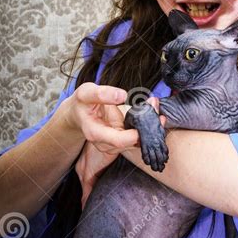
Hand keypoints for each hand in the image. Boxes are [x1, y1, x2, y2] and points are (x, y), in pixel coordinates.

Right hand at [59, 84, 164, 207]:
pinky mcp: (121, 140)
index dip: (134, 136)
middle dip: (146, 131)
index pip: (117, 141)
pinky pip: (136, 138)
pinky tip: (155, 117)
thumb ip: (103, 94)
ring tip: (158, 112)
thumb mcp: (87, 93)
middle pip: (130, 143)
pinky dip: (146, 129)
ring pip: (135, 142)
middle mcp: (104, 143)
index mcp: (95, 133)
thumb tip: (122, 95)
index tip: (146, 122)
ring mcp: (113, 144)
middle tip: (159, 114)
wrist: (78, 113)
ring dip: (149, 130)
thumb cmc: (83, 102)